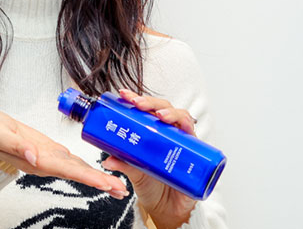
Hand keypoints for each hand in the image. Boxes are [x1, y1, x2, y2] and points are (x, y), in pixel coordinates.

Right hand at [0, 109, 128, 198]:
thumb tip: (33, 155)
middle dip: (100, 182)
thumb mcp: (0, 135)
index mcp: (37, 160)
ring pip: (78, 170)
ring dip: (98, 178)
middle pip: (78, 174)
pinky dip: (88, 168)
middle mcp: (46, 162)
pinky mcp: (49, 151)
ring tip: (118, 187)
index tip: (105, 184)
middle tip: (122, 190)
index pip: (67, 170)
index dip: (87, 177)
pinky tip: (99, 173)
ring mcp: (48, 158)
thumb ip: (17, 146)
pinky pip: (72, 161)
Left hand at [100, 88, 197, 228]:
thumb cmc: (152, 184)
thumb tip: (107, 160)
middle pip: (162, 108)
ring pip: (181, 117)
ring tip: (160, 116)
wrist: (167, 208)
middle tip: (138, 104)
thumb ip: (123, 164)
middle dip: (151, 103)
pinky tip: (185, 127)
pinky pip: (196, 137)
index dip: (136, 98)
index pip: (145, 109)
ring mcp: (182, 141)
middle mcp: (167, 133)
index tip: (124, 94)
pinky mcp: (195, 154)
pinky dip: (190, 128)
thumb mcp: (134, 172)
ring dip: (171, 113)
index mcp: (151, 132)